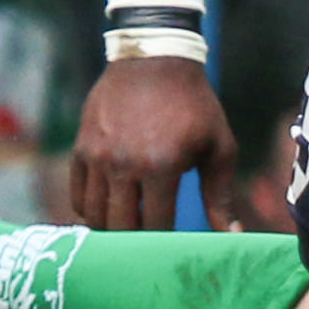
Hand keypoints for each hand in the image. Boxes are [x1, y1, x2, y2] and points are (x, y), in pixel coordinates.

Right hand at [72, 56, 241, 231]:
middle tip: (151, 246)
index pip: (157, 226)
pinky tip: (110, 211)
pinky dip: (91, 210)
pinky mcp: (81, 148)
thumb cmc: (194, 106)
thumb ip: (221, 195)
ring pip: (94, 215)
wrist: (154, 61)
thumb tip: (231, 236)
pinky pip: (78, 195)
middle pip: (121, 227)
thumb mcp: (218, 147)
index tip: (175, 247)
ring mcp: (97, 157)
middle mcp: (123, 165)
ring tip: (131, 230)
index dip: (166, 243)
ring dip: (112, 229)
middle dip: (137, 242)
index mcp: (160, 166)